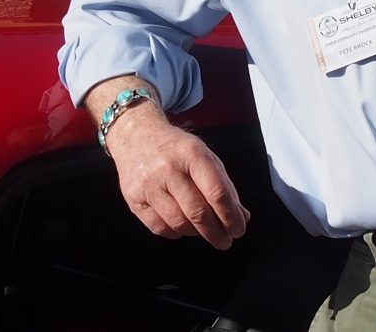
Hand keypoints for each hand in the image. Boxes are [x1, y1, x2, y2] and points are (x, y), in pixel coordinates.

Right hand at [105, 104, 250, 249]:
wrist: (136, 135)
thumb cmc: (176, 149)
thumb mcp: (204, 156)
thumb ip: (224, 185)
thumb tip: (242, 216)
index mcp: (192, 154)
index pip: (217, 192)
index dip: (231, 216)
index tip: (238, 229)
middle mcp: (169, 168)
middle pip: (198, 212)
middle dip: (216, 233)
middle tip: (225, 241)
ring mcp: (149, 184)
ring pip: (179, 223)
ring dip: (197, 233)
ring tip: (204, 231)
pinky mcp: (133, 199)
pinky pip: (159, 228)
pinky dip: (176, 233)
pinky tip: (183, 226)